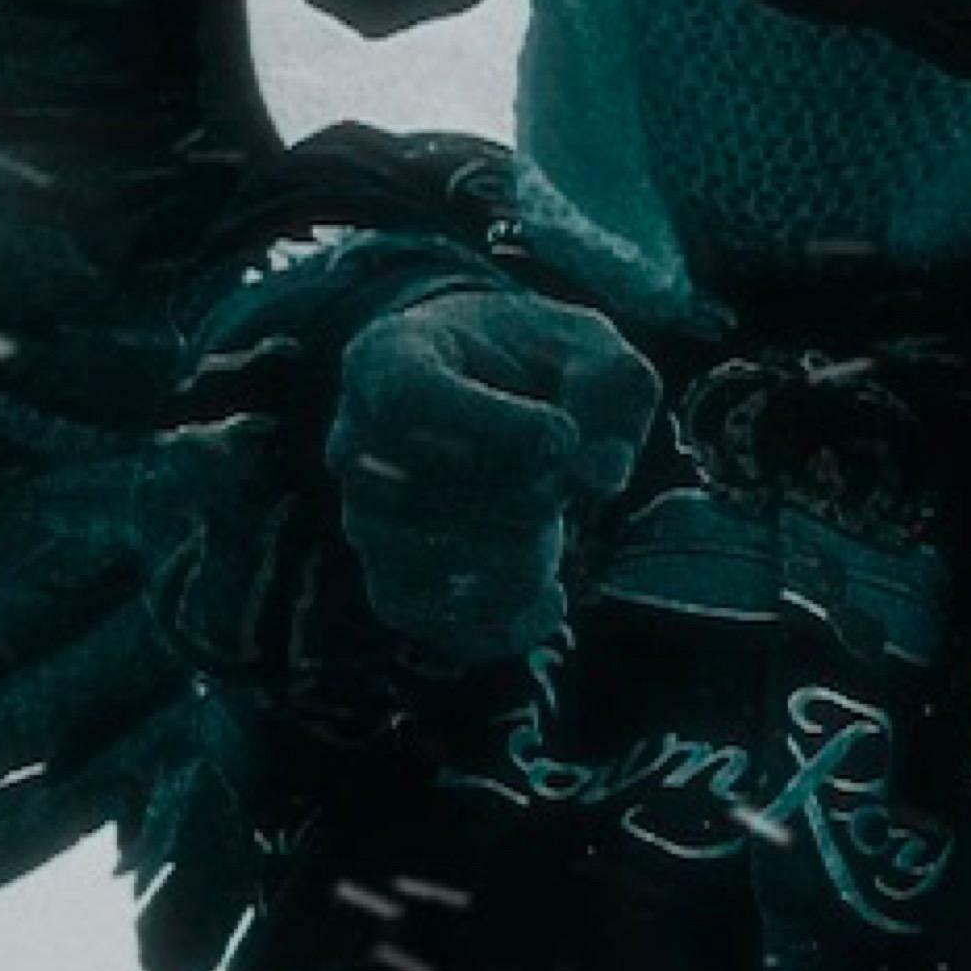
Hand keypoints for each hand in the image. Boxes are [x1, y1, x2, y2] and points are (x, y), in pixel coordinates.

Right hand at [325, 284, 661, 665]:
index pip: (406, 395)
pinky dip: (493, 624)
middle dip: (517, 500)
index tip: (563, 436)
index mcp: (391, 355)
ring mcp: (363, 512)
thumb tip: (603, 476)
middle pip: (411, 492)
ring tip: (555, 537)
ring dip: (509, 564)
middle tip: (564, 486)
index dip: (491, 425)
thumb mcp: (589, 345)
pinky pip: (416, 619)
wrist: (496, 390)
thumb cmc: (536, 360)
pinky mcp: (387, 572)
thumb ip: (612, 390)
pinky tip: (553, 599)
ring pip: (411, 564)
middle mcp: (358, 438)